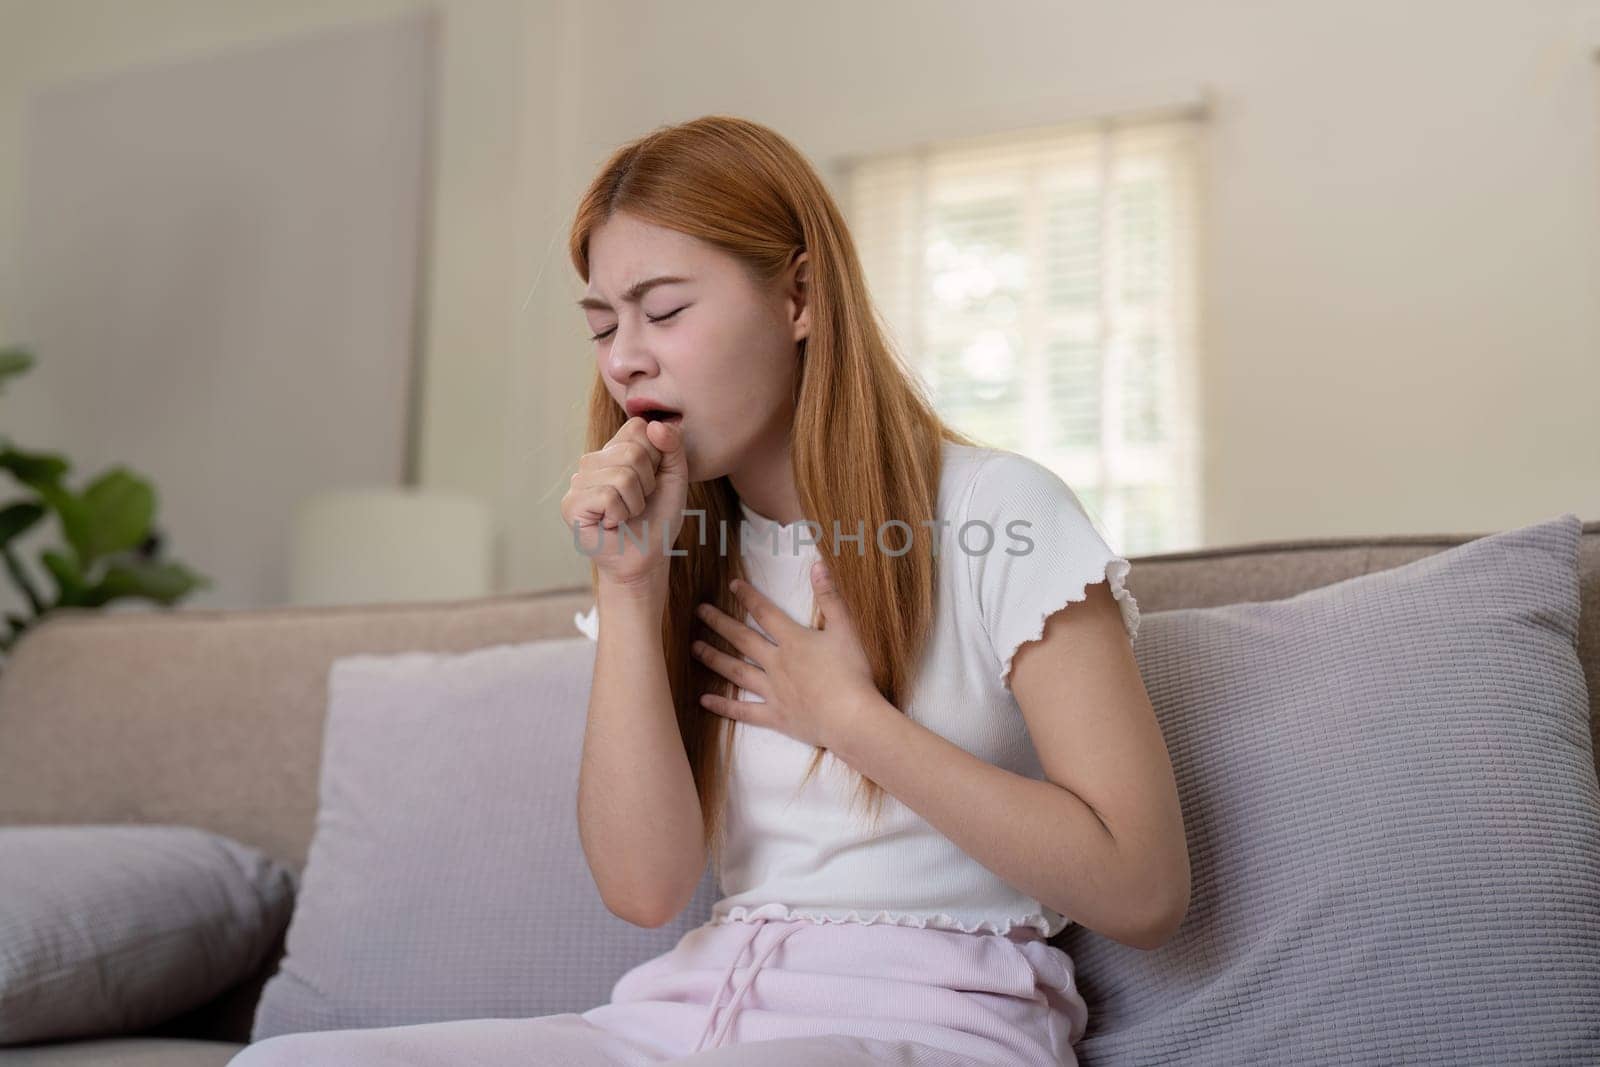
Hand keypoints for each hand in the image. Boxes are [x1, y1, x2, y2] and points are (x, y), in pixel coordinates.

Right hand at [559, 416, 688, 589]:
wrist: (647, 557)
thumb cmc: (658, 517)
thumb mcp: (675, 476)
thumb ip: (672, 445)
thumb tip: (654, 424)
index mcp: (614, 449)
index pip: (638, 427)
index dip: (656, 456)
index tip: (652, 481)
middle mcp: (592, 461)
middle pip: (633, 452)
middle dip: (648, 484)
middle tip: (639, 503)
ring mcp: (578, 482)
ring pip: (622, 476)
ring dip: (635, 503)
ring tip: (626, 514)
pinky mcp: (571, 504)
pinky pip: (608, 496)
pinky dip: (621, 514)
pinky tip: (612, 524)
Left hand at [692, 562, 879, 751]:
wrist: (851, 718)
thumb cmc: (852, 673)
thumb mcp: (846, 630)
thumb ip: (830, 597)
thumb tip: (818, 564)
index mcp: (793, 641)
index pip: (765, 613)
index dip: (749, 597)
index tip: (732, 585)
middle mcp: (776, 663)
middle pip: (742, 640)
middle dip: (720, 623)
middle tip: (699, 611)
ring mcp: (773, 691)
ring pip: (736, 672)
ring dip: (714, 658)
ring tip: (694, 648)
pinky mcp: (775, 716)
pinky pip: (743, 711)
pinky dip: (723, 706)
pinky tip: (703, 700)